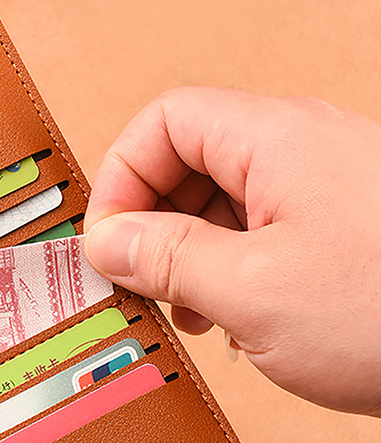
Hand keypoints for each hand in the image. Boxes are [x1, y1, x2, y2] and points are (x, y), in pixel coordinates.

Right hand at [84, 87, 380, 416]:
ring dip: (186, 256)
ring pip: (221, 203)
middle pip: (189, 162)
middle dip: (151, 223)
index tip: (107, 240)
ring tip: (186, 311)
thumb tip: (106, 241)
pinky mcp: (335, 234)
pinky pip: (257, 235)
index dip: (122, 177)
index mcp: (277, 141)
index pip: (166, 122)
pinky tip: (229, 320)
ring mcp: (322, 193)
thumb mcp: (251, 289)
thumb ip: (166, 257)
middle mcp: (300, 153)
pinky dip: (226, 272)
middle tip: (140, 283)